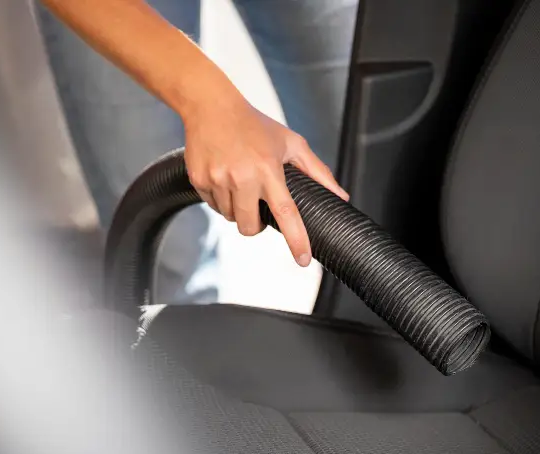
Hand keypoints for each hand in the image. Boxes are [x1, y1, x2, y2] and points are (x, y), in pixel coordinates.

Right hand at [181, 95, 348, 266]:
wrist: (210, 106)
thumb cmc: (255, 125)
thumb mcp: (291, 143)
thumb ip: (317, 172)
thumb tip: (341, 196)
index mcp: (268, 169)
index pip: (286, 212)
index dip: (297, 239)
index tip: (303, 260)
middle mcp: (242, 177)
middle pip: (251, 227)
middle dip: (256, 226)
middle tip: (258, 207)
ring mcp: (218, 179)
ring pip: (230, 218)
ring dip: (237, 210)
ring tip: (239, 183)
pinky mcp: (199, 180)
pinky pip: (213, 206)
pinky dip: (220, 199)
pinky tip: (223, 176)